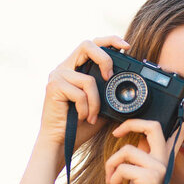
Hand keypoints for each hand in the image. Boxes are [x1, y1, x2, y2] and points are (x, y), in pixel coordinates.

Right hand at [37, 35, 130, 149]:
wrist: (61, 142)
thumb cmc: (80, 125)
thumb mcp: (101, 106)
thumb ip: (109, 92)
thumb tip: (130, 88)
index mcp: (75, 68)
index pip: (92, 45)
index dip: (109, 41)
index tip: (126, 46)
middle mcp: (64, 67)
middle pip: (87, 45)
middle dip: (105, 59)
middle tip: (109, 77)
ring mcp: (57, 75)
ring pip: (88, 79)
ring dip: (95, 102)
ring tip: (92, 116)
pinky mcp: (53, 87)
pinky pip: (80, 93)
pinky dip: (86, 109)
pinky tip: (83, 117)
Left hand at [104, 92, 183, 183]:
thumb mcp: (140, 177)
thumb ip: (142, 158)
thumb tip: (135, 143)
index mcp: (165, 159)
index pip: (177, 132)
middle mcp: (165, 161)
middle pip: (152, 127)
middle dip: (131, 124)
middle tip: (117, 131)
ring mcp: (159, 168)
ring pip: (126, 150)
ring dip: (112, 166)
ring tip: (114, 181)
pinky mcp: (148, 178)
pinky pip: (121, 167)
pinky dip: (113, 179)